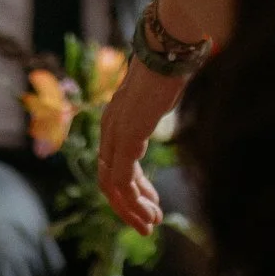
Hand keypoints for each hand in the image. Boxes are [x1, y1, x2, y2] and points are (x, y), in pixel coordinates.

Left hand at [95, 62, 180, 233]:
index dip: (131, 189)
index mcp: (115, 121)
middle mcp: (110, 129)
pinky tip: (150, 210)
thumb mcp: (158, 97)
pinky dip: (133, 200)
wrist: (166, 50)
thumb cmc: (167, 67)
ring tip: (151, 225)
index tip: (152, 203)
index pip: (114, 165)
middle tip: (149, 224)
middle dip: (128, 206)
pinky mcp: (127, 138)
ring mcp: (116, 134)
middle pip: (108, 180)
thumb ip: (152, 109)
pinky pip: (121, 179)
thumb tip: (163, 102)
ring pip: (112, 185)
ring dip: (130, 209)